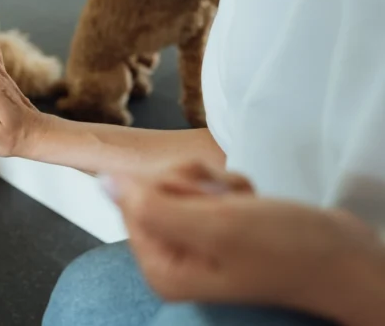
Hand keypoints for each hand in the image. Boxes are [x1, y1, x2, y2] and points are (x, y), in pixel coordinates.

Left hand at [102, 159, 383, 323]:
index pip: (132, 203)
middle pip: (154, 191)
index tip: (202, 201)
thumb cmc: (290, 250)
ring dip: (216, 185)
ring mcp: (195, 242)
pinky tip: (252, 205)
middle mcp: (174, 258)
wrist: (346, 258)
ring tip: (244, 207)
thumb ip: (152, 205)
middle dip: (195, 186)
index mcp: (162, 269)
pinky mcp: (216, 227)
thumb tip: (103, 181)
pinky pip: (206, 188)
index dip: (168, 189)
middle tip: (226, 204)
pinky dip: (231, 189)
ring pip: (182, 184)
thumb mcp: (215, 225)